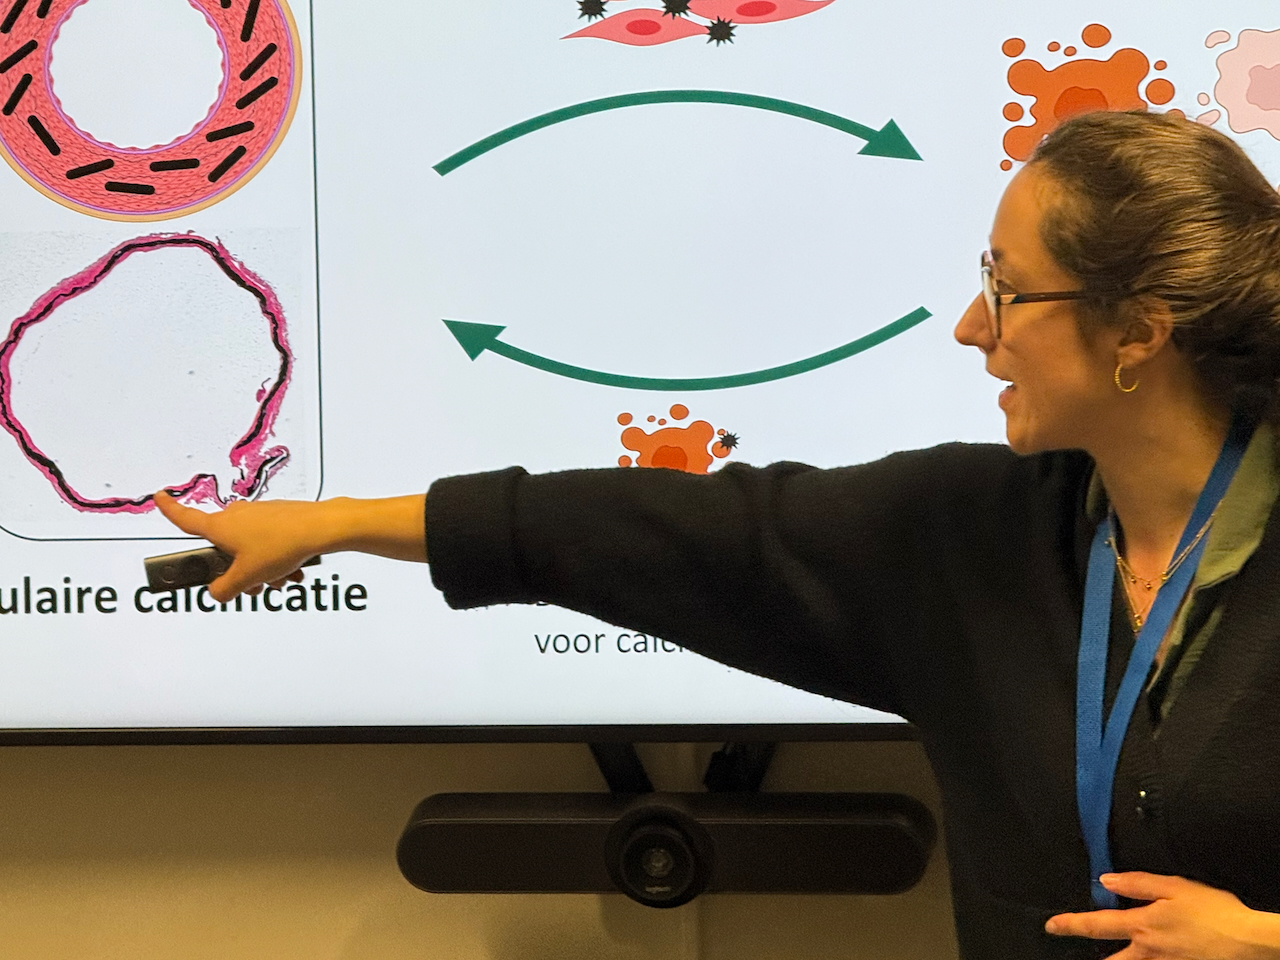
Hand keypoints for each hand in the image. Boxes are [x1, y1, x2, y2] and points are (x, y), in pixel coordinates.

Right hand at [154, 492, 333, 601]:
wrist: (321, 528)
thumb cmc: (281, 545)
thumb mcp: (246, 577)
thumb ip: (224, 589)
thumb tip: (216, 591)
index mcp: (219, 526)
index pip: (185, 518)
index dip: (169, 509)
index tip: (159, 496)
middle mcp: (236, 515)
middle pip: (225, 549)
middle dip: (238, 571)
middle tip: (255, 583)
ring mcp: (258, 515)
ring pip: (251, 550)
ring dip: (263, 569)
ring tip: (281, 577)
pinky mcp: (278, 517)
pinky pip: (270, 544)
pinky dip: (278, 559)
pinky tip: (294, 570)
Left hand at [1045, 872, 1279, 958]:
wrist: (1249, 942)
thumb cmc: (1214, 911)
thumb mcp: (1175, 887)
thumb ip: (1138, 883)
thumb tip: (1107, 880)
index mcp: (1142, 926)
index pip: (1096, 925)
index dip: (1070, 925)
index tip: (1051, 926)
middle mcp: (1148, 952)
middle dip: (1095, 959)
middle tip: (1080, 953)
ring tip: (1115, 953)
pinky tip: (1147, 954)